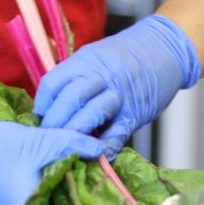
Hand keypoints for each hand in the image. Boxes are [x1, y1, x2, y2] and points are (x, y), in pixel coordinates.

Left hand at [33, 15, 200, 154]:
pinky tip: (93, 156)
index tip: (39, 120)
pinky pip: (115, 134)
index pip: (52, 84)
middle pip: (68, 101)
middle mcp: (99, 76)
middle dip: (54, 124)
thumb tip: (52, 105)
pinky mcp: (135, 112)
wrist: (164, 48)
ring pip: (89, 117)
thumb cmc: (126, 55)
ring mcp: (118, 94)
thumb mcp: (95, 55)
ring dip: (74, 136)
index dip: (42, 106)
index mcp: (84, 60)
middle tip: (48, 139)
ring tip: (66, 148)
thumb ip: (75, 77)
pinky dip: (102, 148)